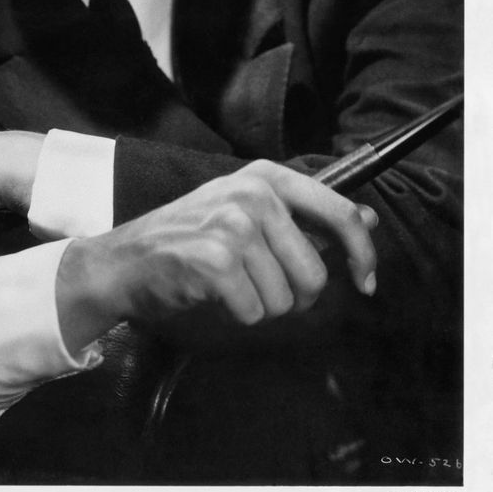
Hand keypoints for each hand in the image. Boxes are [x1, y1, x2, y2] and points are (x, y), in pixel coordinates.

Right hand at [55, 159, 377, 351]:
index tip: (367, 281)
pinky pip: (255, 311)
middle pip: (315, 272)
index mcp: (266, 177)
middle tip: (258, 286)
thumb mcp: (247, 212)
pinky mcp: (216, 260)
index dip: (362, 253)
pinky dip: (238, 314)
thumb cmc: (188, 237)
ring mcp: (233, 225)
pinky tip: (212, 294)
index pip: (339, 211)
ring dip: (261, 305)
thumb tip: (368, 220)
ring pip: (286, 298)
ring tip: (229, 285)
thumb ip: (307, 216)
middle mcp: (252, 194)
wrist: (124, 259)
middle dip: (294, 294)